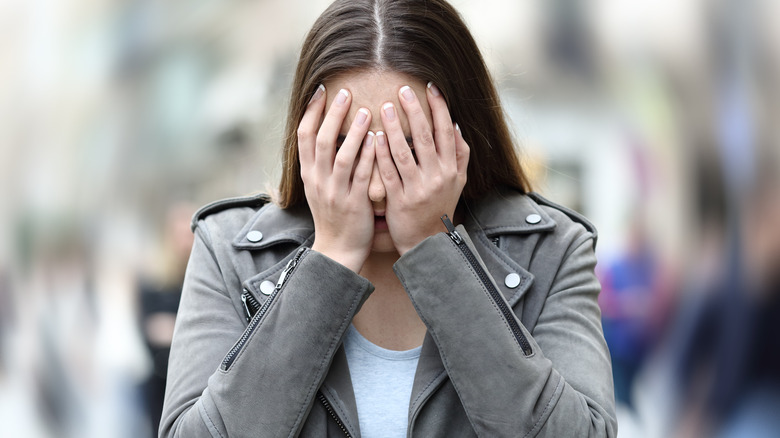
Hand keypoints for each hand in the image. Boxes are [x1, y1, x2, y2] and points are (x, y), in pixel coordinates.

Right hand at [298, 85, 375, 271]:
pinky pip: (361, 175)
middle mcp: (318, 180)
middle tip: (345, 92)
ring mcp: (335, 192)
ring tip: (365, 111)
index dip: (311, 112)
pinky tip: (376, 139)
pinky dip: (368, 156)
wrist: (338, 250)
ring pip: (341, 156)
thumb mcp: (319, 187)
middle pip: (321, 140)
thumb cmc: (333, 215)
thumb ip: (322, 162)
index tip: (321, 91)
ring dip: (352, 131)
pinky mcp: (354, 203)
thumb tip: (327, 132)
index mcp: (308, 174)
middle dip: (332, 114)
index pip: (303, 136)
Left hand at [375, 82, 468, 254]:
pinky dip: (381, 154)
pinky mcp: (399, 200)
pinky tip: (374, 136)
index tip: (430, 87)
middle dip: (414, 111)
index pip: (446, 132)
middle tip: (402, 89)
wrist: (427, 242)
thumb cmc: (440, 206)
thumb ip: (459, 154)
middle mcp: (437, 177)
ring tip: (385, 107)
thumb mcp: (458, 181)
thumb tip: (455, 124)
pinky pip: (389, 173)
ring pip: (405, 153)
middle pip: (425, 138)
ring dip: (395, 128)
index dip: (439, 108)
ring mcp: (417, 189)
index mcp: (451, 169)